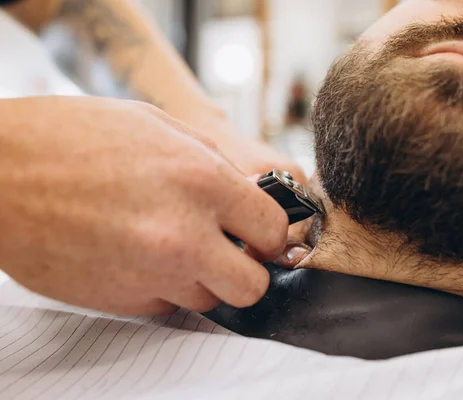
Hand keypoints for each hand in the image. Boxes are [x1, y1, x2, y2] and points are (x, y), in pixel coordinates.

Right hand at [0, 97, 288, 314]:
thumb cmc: (71, 138)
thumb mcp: (157, 126)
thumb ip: (215, 164)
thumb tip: (251, 196)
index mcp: (201, 180)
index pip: (273, 228)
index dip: (270, 232)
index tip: (260, 233)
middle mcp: (182, 234)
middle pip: (252, 284)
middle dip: (248, 270)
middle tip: (231, 251)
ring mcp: (150, 274)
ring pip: (209, 299)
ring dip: (203, 277)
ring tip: (174, 244)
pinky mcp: (121, 300)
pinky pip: (167, 306)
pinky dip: (164, 287)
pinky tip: (139, 255)